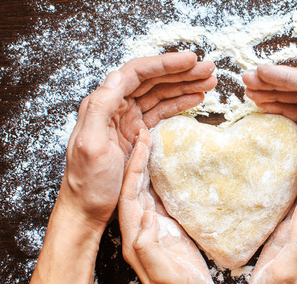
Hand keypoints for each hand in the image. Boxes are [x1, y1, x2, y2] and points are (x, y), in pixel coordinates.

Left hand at [59, 52, 216, 233]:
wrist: (88, 210)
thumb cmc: (87, 182)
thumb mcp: (90, 145)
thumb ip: (100, 107)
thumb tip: (116, 75)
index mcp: (103, 104)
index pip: (137, 73)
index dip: (165, 64)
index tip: (191, 60)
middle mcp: (115, 106)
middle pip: (152, 80)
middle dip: (181, 72)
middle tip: (208, 69)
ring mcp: (127, 119)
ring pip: (160, 93)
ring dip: (185, 85)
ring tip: (209, 82)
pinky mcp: (137, 133)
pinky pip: (161, 111)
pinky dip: (180, 103)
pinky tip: (196, 100)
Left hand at [119, 131, 218, 283]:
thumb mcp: (165, 276)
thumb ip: (150, 249)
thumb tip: (143, 217)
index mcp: (136, 238)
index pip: (131, 195)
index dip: (134, 167)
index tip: (142, 141)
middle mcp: (142, 230)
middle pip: (135, 187)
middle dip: (137, 158)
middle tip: (146, 130)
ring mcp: (155, 231)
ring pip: (148, 190)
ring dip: (149, 165)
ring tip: (157, 140)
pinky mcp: (169, 232)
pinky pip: (164, 199)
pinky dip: (165, 179)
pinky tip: (173, 167)